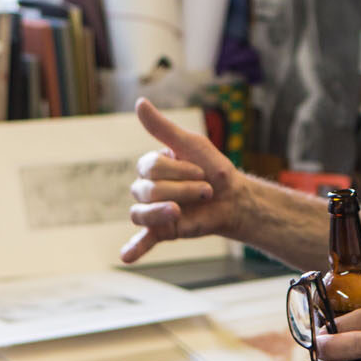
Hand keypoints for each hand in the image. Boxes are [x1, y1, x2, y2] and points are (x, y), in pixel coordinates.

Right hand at [121, 98, 250, 262]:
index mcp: (152, 166)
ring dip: (166, 210)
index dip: (177, 169)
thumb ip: (162, 127)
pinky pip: (142, 239)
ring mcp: (153, 210)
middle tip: (205, 190)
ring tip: (184, 210)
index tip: (201, 170)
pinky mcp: (162, 231)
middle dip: (181, 189)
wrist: (236, 198)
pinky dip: (133, 249)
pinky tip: (125, 258)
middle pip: (146, 189)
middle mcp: (147, 188)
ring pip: (141, 211)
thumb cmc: (214, 168)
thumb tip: (139, 102)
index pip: (150, 167)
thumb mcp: (191, 144)